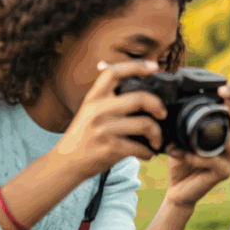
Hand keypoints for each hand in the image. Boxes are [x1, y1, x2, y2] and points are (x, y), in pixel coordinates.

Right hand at [53, 60, 167, 178]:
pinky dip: (149, 152)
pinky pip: (140, 147)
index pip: (114, 73)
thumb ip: (105, 96)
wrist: (66, 163)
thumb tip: (119, 73)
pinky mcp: (110, 148)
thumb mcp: (88, 110)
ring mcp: (104, 129)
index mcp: (93, 97)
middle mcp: (98, 110)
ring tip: (156, 140)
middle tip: (163, 113)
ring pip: (145, 124)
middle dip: (158, 105)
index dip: (136, 66)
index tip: (154, 66)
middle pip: (139, 99)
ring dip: (157, 134)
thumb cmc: (83, 136)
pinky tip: (147, 153)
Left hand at [163, 83, 229, 209]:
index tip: (221, 88)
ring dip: (206, 137)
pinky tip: (177, 153)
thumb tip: (171, 97)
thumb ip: (182, 117)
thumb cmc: (181, 155)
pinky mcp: (223, 172)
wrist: (177, 186)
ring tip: (184, 136)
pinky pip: (215, 162)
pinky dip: (195, 156)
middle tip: (217, 100)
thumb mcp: (179, 132)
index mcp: (225, 126)